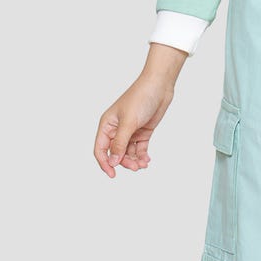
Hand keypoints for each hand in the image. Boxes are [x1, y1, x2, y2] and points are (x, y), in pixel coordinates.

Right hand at [94, 46, 187, 177]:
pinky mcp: (142, 132)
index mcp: (107, 125)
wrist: (159, 86)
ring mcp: (130, 131)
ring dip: (134, 161)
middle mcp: (116, 129)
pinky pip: (139, 149)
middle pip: (115, 153)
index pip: (100, 149)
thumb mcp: (129, 122)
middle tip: (136, 167)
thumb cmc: (140, 98)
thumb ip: (120, 143)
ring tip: (143, 164)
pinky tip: (147, 160)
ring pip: (128, 153)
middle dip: (124, 162)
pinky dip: (142, 156)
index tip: (112, 174)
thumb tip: (112, 161)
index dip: (104, 163)